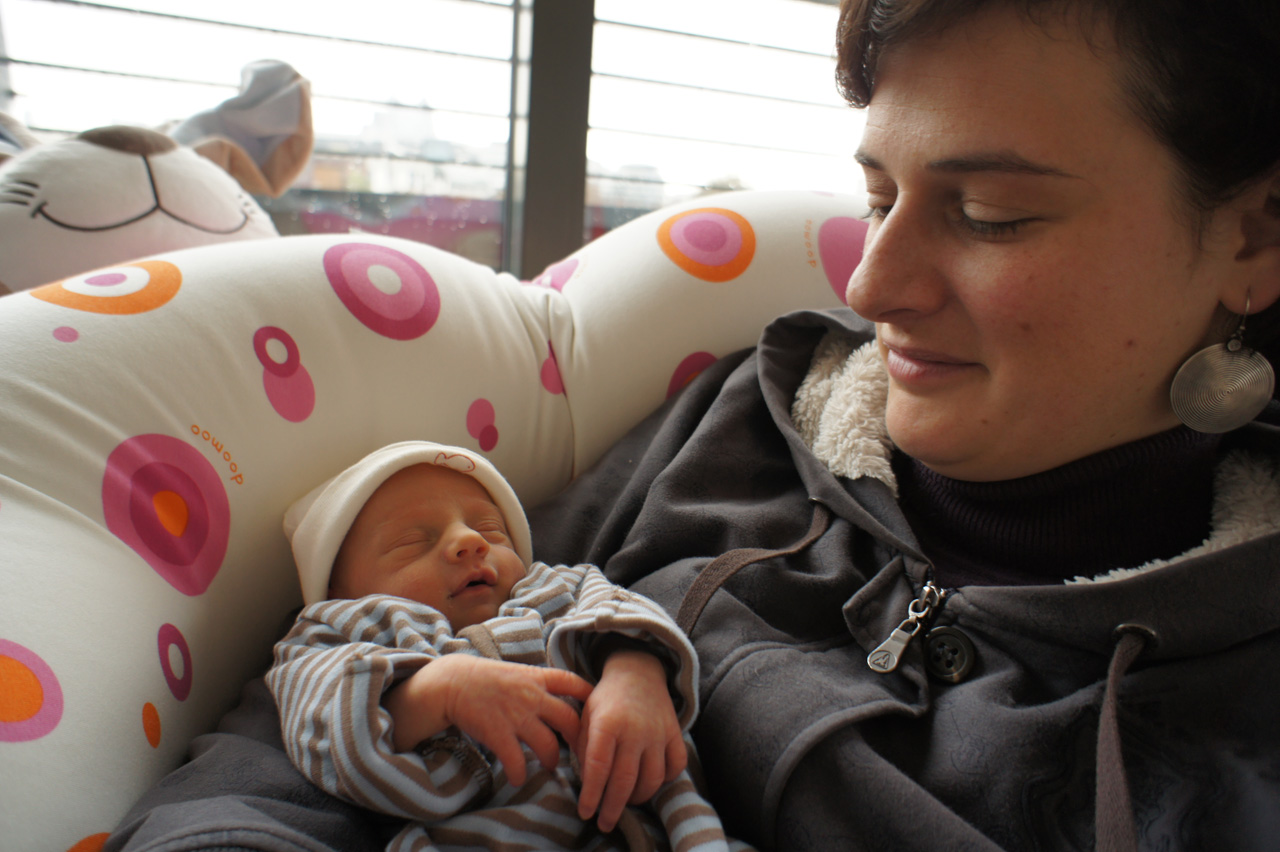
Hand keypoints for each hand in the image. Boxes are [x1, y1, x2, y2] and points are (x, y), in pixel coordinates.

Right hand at [385, 654, 592, 785]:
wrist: (451, 682)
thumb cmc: (485, 679)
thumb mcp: (518, 673)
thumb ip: (539, 684)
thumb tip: (562, 696)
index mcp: (537, 677)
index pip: (574, 682)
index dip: (590, 696)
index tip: (599, 711)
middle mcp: (532, 696)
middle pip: (570, 720)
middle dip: (579, 741)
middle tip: (580, 753)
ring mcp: (516, 715)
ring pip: (548, 745)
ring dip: (552, 761)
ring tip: (549, 766)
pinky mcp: (498, 733)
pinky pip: (517, 761)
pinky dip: (520, 774)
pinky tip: (518, 778)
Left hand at [576, 649, 686, 831]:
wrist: (638, 671)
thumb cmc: (606, 699)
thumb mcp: (586, 715)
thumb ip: (582, 746)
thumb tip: (586, 780)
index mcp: (607, 722)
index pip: (598, 767)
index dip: (591, 794)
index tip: (586, 812)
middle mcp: (634, 729)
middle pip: (625, 780)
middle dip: (613, 807)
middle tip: (605, 822)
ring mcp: (658, 732)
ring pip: (652, 778)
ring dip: (638, 797)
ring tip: (626, 801)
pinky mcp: (675, 733)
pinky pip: (676, 765)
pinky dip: (666, 779)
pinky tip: (651, 781)